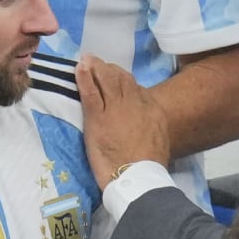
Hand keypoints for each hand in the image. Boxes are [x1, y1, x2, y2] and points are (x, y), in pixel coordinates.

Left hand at [77, 54, 169, 189]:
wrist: (139, 177)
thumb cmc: (149, 167)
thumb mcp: (159, 140)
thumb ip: (151, 126)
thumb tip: (146, 125)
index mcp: (151, 109)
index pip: (137, 88)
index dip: (125, 81)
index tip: (117, 79)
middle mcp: (135, 103)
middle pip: (121, 78)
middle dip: (109, 69)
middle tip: (98, 64)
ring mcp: (115, 109)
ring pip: (106, 80)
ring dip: (96, 67)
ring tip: (87, 60)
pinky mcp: (97, 118)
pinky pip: (90, 92)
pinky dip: (84, 77)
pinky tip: (79, 67)